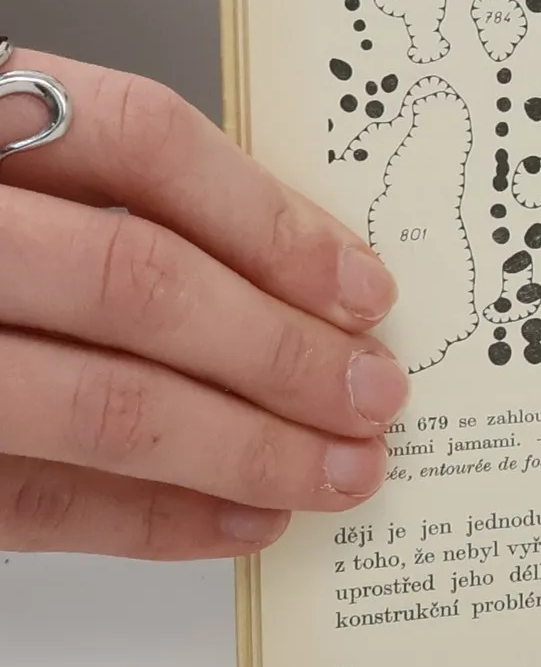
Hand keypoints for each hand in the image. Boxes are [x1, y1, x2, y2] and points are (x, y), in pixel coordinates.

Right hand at [0, 52, 404, 558]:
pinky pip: (30, 504)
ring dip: (243, 447)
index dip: (270, 219)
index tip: (366, 288)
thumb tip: (305, 278)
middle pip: (136, 280)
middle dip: (280, 351)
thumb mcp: (8, 165)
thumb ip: (108, 195)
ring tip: (338, 472)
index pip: (140, 143)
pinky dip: (152, 520)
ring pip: (97, 402)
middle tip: (377, 396)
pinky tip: (241, 523)